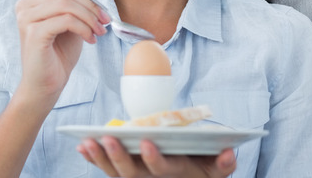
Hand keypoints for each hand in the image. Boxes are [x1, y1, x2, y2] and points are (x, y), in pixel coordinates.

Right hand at [14, 0, 108, 102]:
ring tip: (99, 32)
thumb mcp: (73, 19)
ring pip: (67, 4)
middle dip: (91, 5)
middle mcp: (25, 6)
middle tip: (105, 21)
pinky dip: (84, 28)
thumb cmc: (59, 53)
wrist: (47, 85)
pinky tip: (90, 39)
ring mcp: (27, 19)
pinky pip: (66, 20)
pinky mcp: (34, 34)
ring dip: (90, 17)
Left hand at [77, 137, 236, 177]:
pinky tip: (82, 146)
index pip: (161, 168)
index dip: (153, 158)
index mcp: (175, 172)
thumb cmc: (204, 167)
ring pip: (115, 172)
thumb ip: (224, 164)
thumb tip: (229, 153)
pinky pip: (107, 168)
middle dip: (118, 157)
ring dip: (100, 158)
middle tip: (108, 138)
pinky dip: (94, 159)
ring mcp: (137, 176)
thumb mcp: (217, 168)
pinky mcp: (125, 172)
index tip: (145, 142)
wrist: (191, 176)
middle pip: (131, 173)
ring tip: (87, 141)